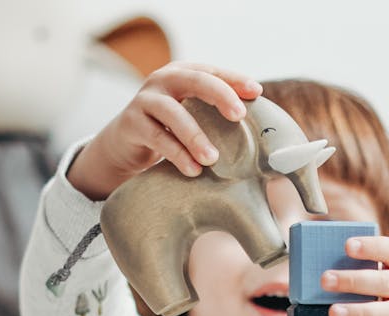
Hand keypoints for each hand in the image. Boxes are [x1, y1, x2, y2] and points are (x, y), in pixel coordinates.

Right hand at [67, 62, 262, 200]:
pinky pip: (157, 137)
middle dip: (219, 95)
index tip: (257, 93)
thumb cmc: (169, 130)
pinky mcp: (132, 123)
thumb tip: (262, 131)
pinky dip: (177, 154)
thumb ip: (216, 116)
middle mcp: (163, 81)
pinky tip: (193, 170)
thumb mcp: (193, 117)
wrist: (125, 143)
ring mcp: (145, 100)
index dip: (235, 79)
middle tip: (239, 116)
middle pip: (194, 80)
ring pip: (173, 112)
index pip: (212, 71)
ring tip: (213, 159)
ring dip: (195, 136)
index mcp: (183, 74)